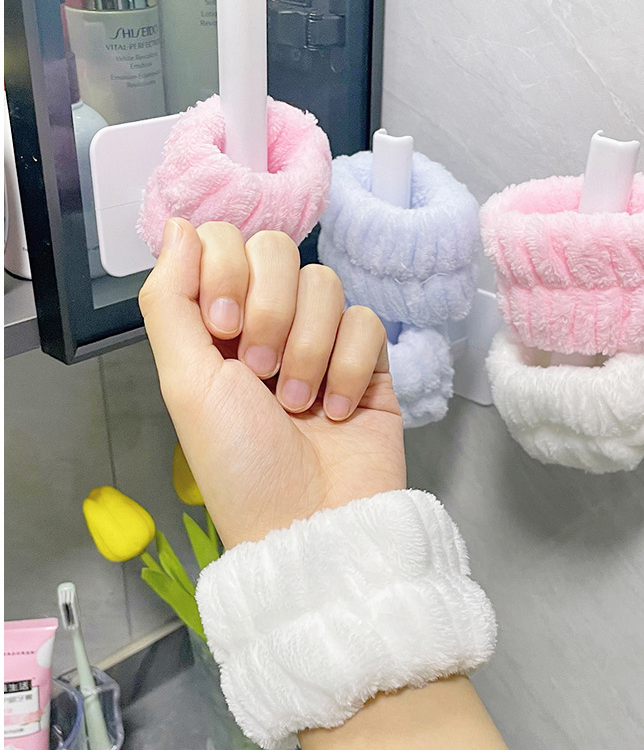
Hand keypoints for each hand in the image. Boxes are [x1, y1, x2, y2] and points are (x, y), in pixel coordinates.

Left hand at [138, 219, 405, 548]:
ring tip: (298, 404)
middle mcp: (267, 324)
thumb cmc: (241, 468)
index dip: (226, 271)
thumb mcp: (185, 383)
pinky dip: (347, 367)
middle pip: (278, 249)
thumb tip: (177, 225)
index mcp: (216, 326)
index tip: (222, 329)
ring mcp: (320, 340)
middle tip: (261, 370)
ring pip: (325, 283)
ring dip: (308, 347)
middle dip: (270, 309)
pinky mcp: (365, 361)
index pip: (224, 240)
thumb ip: (171, 299)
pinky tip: (335, 411)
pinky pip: (366, 321)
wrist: (310, 524)